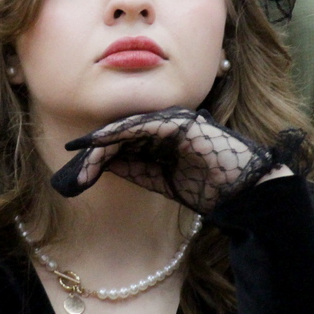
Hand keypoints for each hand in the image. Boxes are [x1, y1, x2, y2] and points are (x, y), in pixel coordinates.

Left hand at [50, 108, 294, 213]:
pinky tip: (101, 140)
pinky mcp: (181, 121)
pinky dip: (121, 131)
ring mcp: (174, 120)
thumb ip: (133, 167)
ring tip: (80, 154)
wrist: (240, 193)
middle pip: (121, 131)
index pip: (124, 139)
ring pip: (130, 126)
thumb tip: (102, 161)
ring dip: (103, 141)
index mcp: (161, 136)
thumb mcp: (158, 179)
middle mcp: (166, 123)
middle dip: (95, 150)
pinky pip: (144, 123)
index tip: (75, 167)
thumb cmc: (204, 187)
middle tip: (73, 168)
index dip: (98, 152)